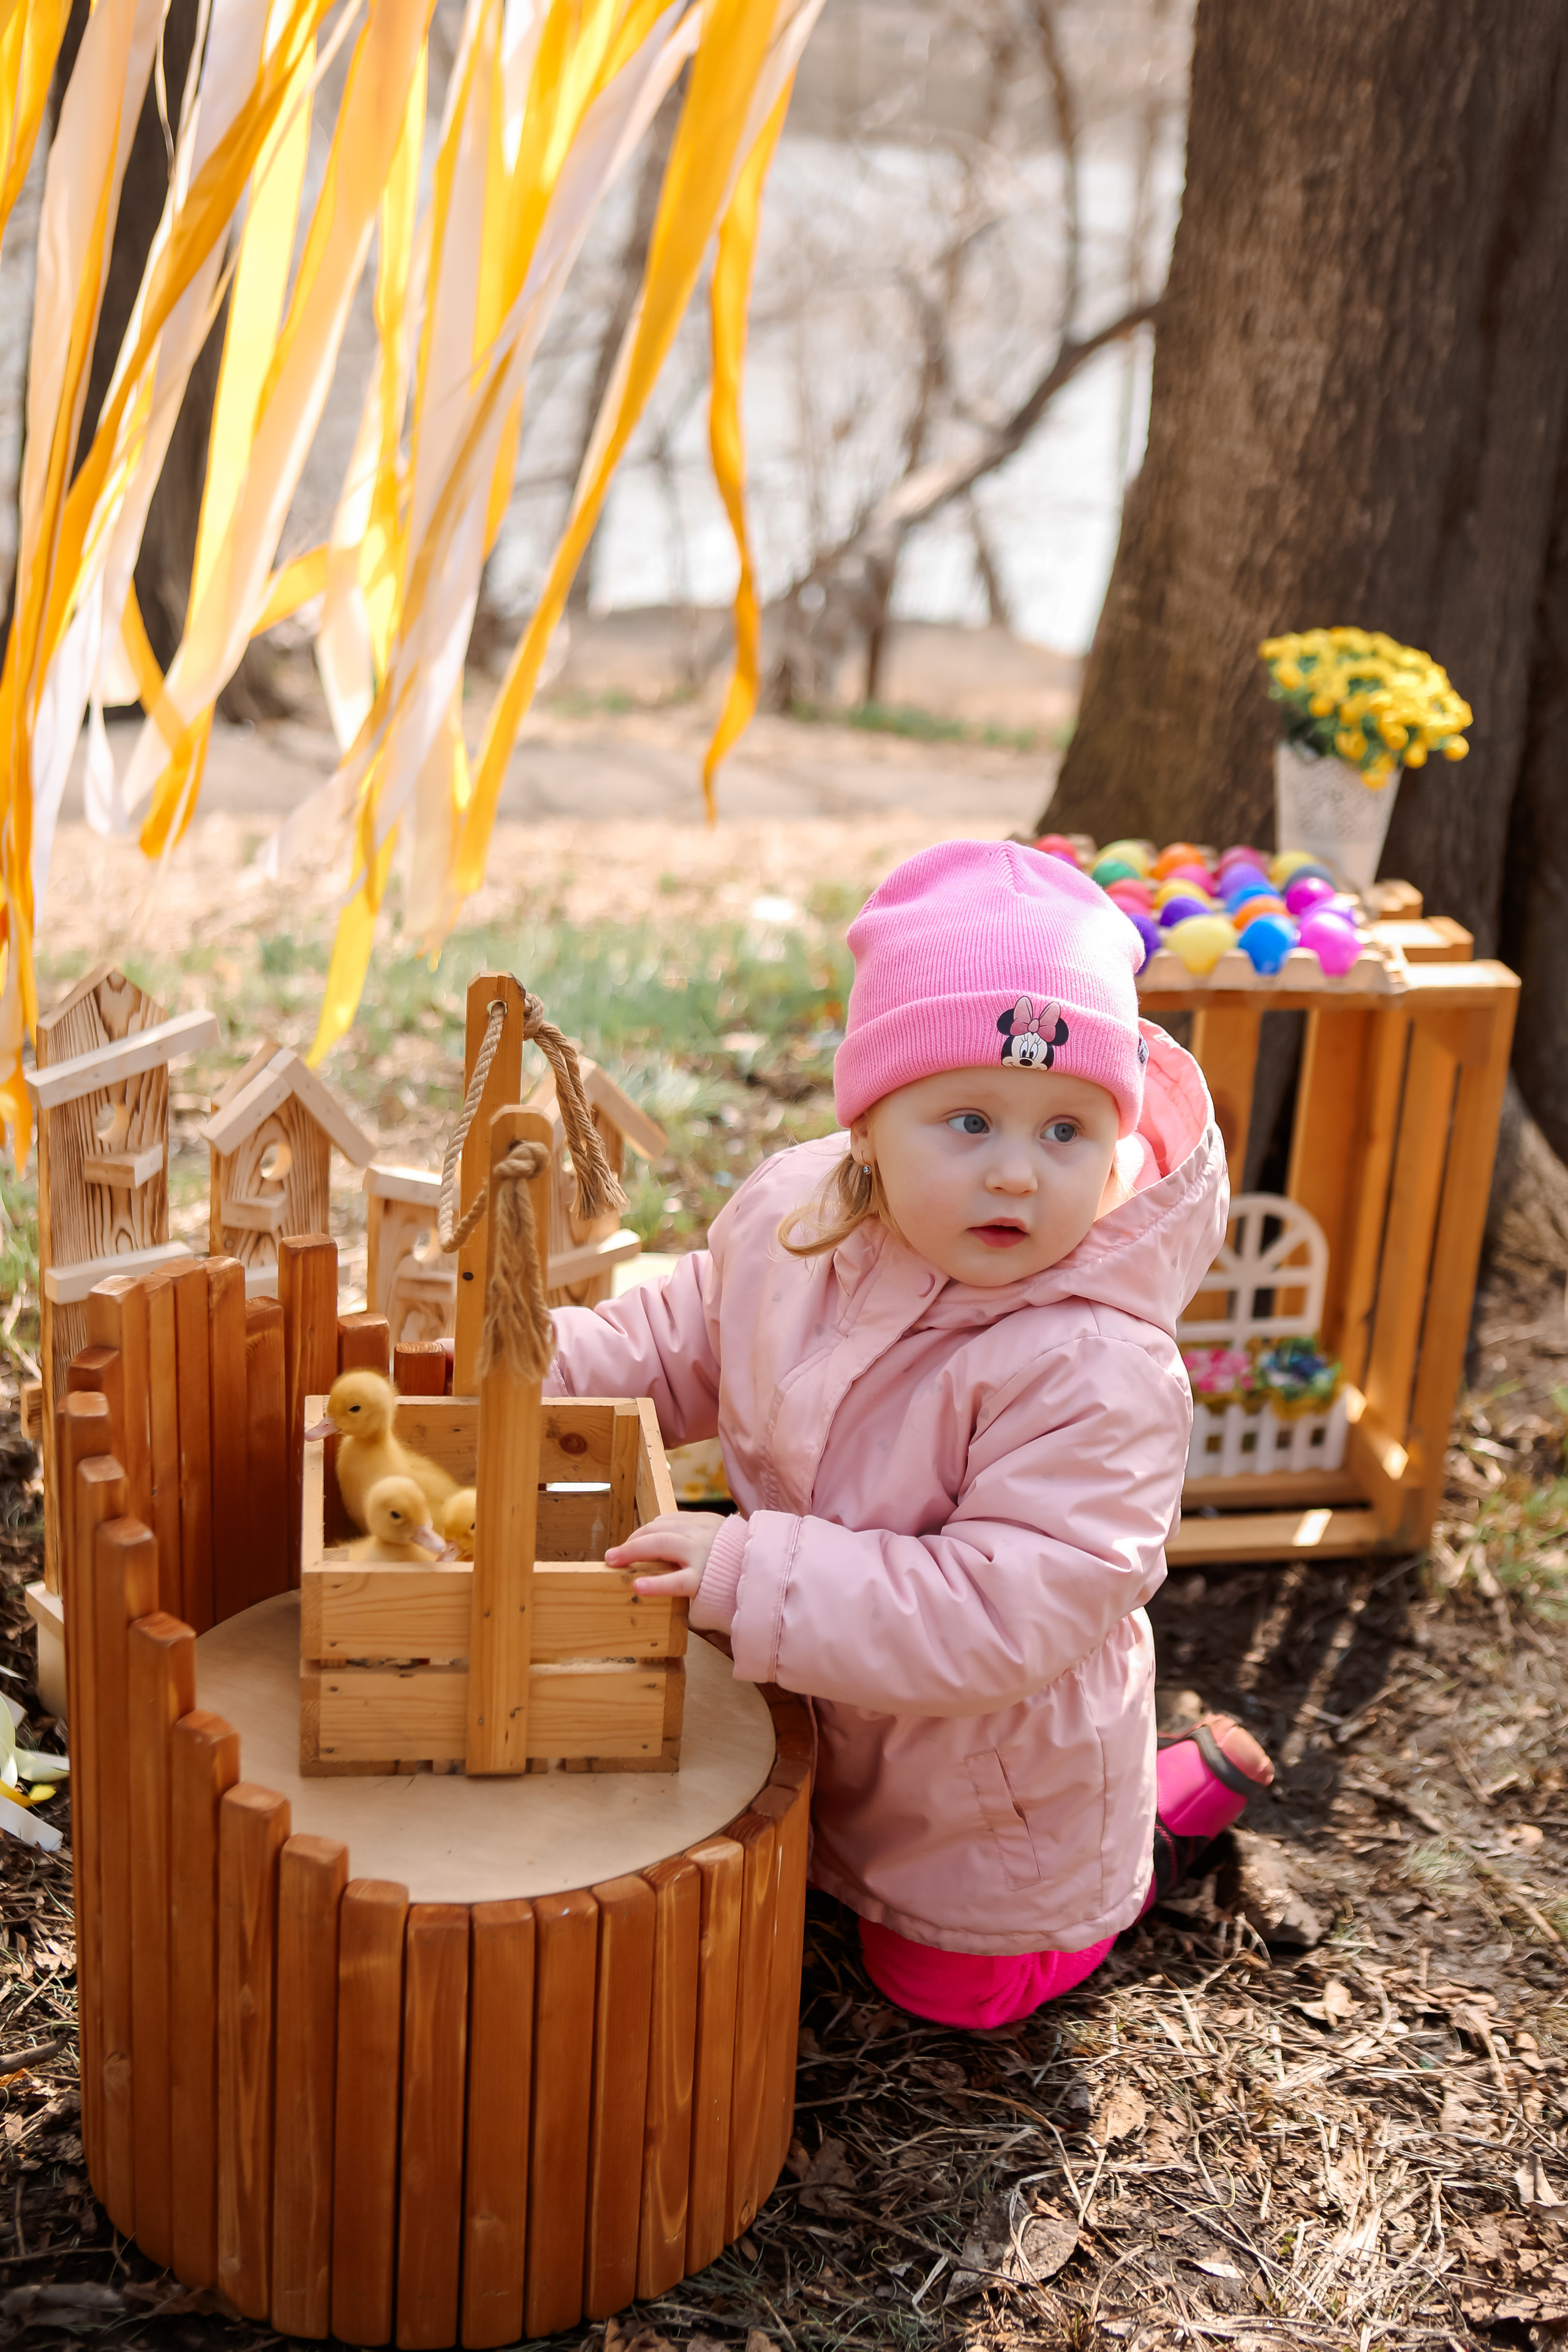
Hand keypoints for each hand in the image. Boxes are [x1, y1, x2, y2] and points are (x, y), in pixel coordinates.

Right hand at [606, 1511, 725, 1598]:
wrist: (756, 1562)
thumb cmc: (725, 1587)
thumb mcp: (707, 1600)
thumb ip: (683, 1597)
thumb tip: (652, 1594)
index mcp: (705, 1577)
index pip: (679, 1582)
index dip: (657, 1585)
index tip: (637, 1586)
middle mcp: (703, 1550)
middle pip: (663, 1545)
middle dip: (633, 1551)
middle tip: (611, 1559)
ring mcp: (704, 1530)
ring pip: (662, 1526)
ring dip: (637, 1536)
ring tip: (620, 1548)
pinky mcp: (705, 1518)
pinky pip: (672, 1518)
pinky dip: (654, 1526)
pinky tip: (641, 1535)